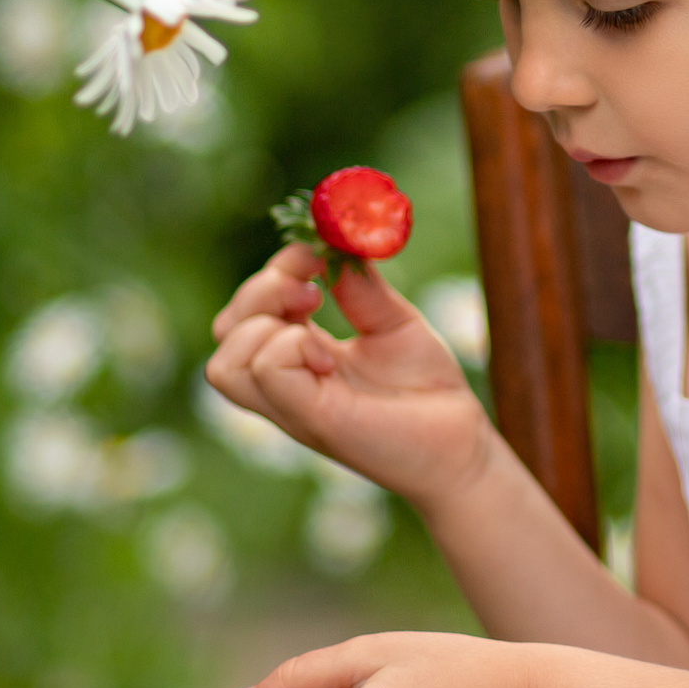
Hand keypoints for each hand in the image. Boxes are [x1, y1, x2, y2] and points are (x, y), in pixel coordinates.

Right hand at [206, 245, 491, 512]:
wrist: (463, 447)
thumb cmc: (429, 393)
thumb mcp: (392, 323)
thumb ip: (360, 286)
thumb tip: (337, 240)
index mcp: (298, 359)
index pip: (248, 311)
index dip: (272, 272)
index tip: (314, 254)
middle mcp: (285, 385)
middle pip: (225, 331)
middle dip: (259, 291)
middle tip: (312, 290)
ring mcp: (293, 406)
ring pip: (225, 362)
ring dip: (262, 323)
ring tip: (314, 318)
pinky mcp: (313, 419)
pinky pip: (265, 373)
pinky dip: (288, 346)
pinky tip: (328, 353)